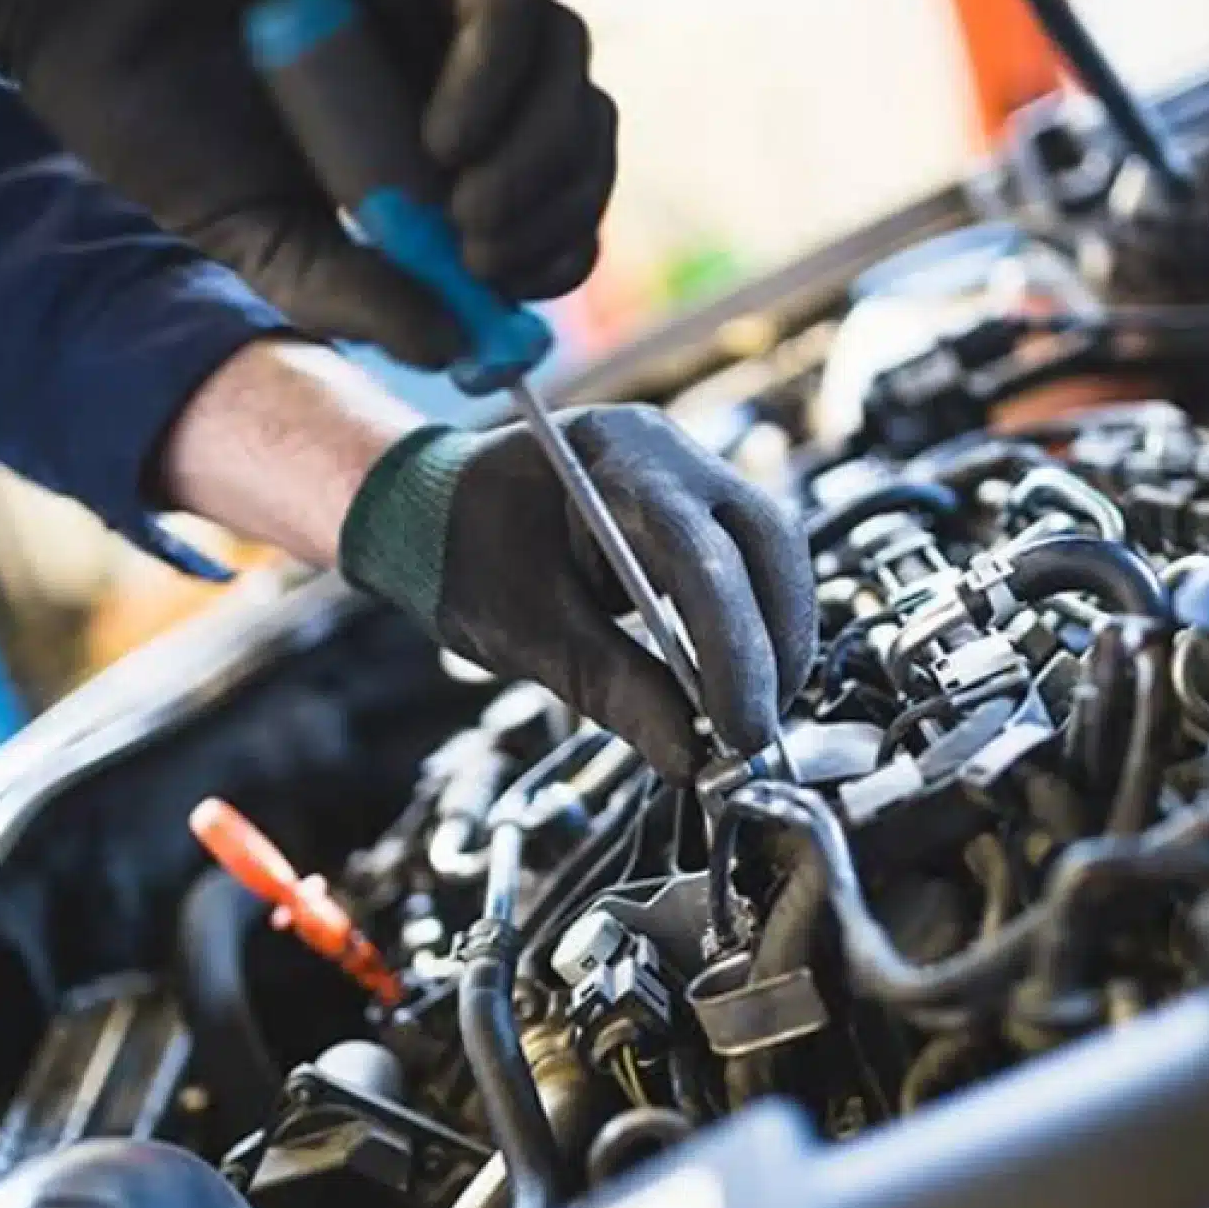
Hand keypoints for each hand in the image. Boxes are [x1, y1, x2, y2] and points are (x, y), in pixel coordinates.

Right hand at [0, 0, 616, 368]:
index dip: (552, 248)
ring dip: (539, 155)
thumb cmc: (152, 111)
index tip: (509, 297)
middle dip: (556, 208)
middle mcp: (449, 66)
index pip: (543, 196)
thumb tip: (456, 348)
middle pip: (575, 131)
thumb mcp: (258, 234)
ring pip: (564, 65)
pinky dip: (498, 73)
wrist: (66, 0)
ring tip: (466, 210)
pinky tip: (446, 134)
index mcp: (424, 145)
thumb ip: (350, 291)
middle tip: (489, 257)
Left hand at [339, 406, 817, 779]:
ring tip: (752, 719)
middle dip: (775, 644)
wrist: (432, 510)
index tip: (738, 730)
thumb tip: (690, 758)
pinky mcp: (699, 507)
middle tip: (757, 734)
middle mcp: (666, 449)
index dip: (734, 648)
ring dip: (777, 639)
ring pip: (774, 552)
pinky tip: (742, 682)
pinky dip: (756, 625)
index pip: (701, 553)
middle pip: (766, 541)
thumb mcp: (523, 631)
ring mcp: (689, 471)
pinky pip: (754, 563)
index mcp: (612, 458)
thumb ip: (611, 688)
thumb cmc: (463, 554)